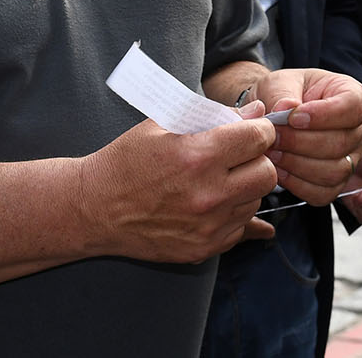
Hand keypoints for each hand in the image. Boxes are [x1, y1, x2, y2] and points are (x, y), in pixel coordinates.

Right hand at [77, 114, 277, 263]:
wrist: (94, 209)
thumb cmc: (126, 160)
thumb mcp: (163, 125)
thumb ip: (213, 116)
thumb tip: (255, 111)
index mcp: (198, 156)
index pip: (258, 138)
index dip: (259, 129)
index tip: (252, 130)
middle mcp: (208, 195)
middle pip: (267, 173)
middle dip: (258, 159)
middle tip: (240, 155)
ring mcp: (208, 227)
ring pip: (256, 202)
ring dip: (246, 187)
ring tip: (220, 178)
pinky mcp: (204, 249)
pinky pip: (240, 228)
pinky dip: (234, 213)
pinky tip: (214, 202)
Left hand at [255, 68, 361, 205]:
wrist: (274, 112)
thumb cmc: (283, 93)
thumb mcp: (279, 81)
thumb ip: (283, 93)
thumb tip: (286, 108)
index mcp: (352, 95)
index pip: (352, 108)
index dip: (323, 115)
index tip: (293, 117)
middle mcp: (358, 128)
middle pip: (341, 143)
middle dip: (301, 142)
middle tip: (273, 136)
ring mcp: (350, 157)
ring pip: (334, 171)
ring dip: (297, 164)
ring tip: (273, 152)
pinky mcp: (336, 182)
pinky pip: (323, 193)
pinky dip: (297, 184)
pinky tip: (279, 169)